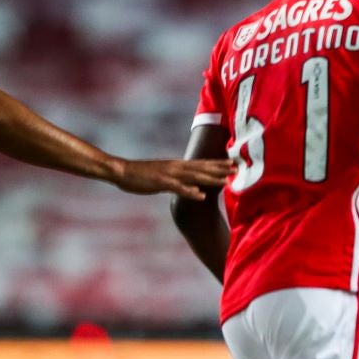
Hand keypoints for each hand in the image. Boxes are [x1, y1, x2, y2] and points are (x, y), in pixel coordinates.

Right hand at [111, 157, 233, 199]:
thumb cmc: (142, 174)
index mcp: (177, 165)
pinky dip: (190, 191)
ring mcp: (169, 174)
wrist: (121, 171)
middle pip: (202, 167)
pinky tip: (201, 195)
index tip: (233, 164)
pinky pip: (178, 188)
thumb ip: (178, 177)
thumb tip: (190, 181)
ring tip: (226, 181)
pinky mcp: (160, 183)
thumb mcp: (164, 174)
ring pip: (194, 176)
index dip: (217, 163)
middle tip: (237, 169)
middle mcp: (176, 167)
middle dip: (220, 169)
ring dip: (210, 178)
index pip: (202, 163)